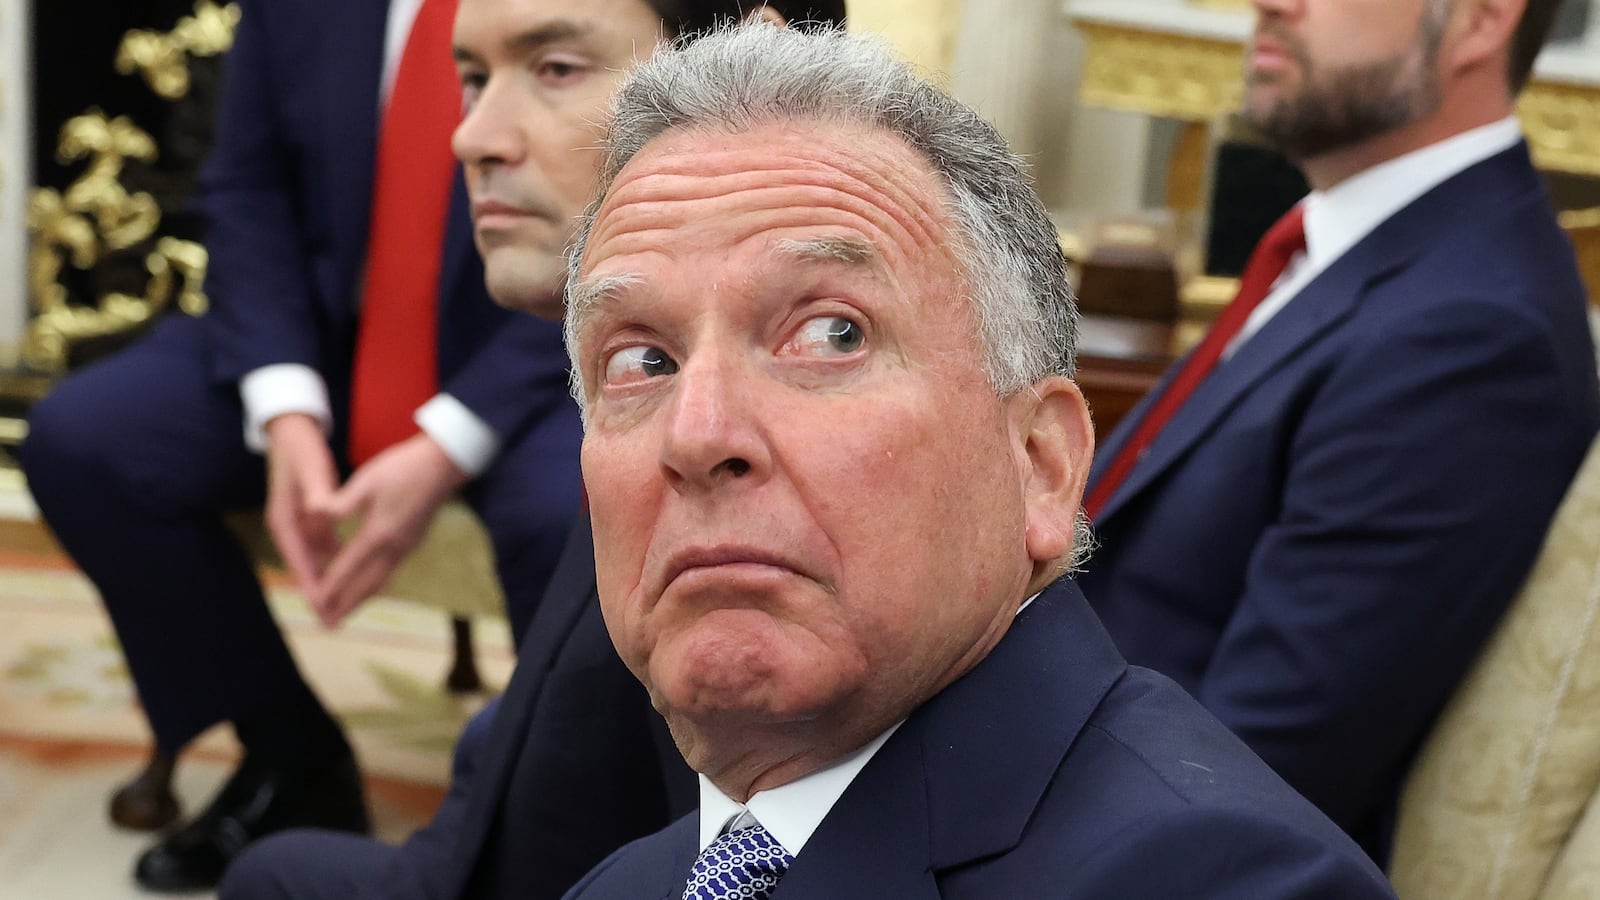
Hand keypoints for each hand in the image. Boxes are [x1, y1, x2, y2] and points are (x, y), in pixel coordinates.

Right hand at [263, 413, 340, 602]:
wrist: (291, 428)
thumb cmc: (300, 448)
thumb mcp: (310, 468)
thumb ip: (317, 492)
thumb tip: (321, 510)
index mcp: (283, 519)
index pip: (298, 560)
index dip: (311, 584)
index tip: (323, 606)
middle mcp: (288, 525)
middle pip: (304, 566)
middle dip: (319, 593)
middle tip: (333, 621)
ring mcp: (297, 522)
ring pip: (314, 559)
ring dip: (327, 581)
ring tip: (343, 607)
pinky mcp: (308, 516)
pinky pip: (322, 546)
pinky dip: (335, 560)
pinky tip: (353, 571)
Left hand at [308, 433, 468, 625]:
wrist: (444, 464)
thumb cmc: (404, 467)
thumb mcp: (367, 479)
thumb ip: (341, 503)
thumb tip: (317, 514)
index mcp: (379, 532)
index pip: (348, 567)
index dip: (329, 587)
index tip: (313, 604)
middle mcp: (395, 547)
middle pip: (366, 586)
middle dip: (345, 606)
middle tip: (326, 624)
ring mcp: (407, 546)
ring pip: (380, 582)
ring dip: (360, 600)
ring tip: (343, 613)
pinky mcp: (413, 542)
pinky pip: (389, 573)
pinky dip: (373, 586)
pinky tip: (365, 585)